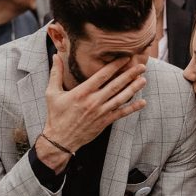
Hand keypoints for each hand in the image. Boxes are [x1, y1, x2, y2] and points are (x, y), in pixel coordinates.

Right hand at [39, 55, 145, 170]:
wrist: (60, 140)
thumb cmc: (55, 115)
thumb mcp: (51, 93)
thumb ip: (55, 73)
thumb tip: (55, 56)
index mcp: (82, 92)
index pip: (102, 75)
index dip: (115, 65)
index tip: (125, 58)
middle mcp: (93, 101)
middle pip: (115, 85)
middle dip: (129, 74)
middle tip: (141, 66)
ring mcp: (100, 112)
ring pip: (121, 98)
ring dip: (133, 89)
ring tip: (143, 79)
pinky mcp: (104, 122)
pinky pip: (121, 113)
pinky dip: (132, 108)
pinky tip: (142, 102)